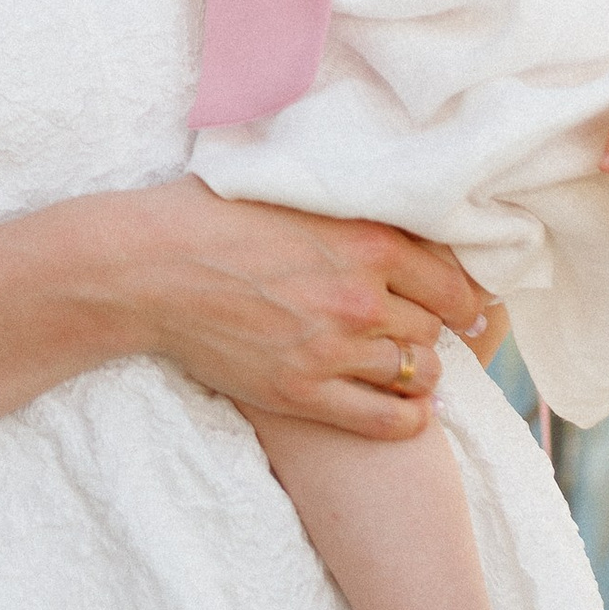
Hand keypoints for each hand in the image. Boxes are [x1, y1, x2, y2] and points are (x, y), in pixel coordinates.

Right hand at [112, 183, 499, 441]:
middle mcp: (359, 298)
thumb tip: (399, 200)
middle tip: (412, 328)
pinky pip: (385, 419)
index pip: (453, 281)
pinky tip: (409, 410)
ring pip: (417, 373)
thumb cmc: (210, 216)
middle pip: (433, 329)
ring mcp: (332, 350)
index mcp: (367, 240)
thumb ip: (352, 206)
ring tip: (404, 364)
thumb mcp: (295, 190)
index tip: (459, 302)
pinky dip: (408, 418)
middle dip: (427, 329)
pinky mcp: (302, 392)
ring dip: (417, 371)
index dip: (461, 296)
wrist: (146, 268)